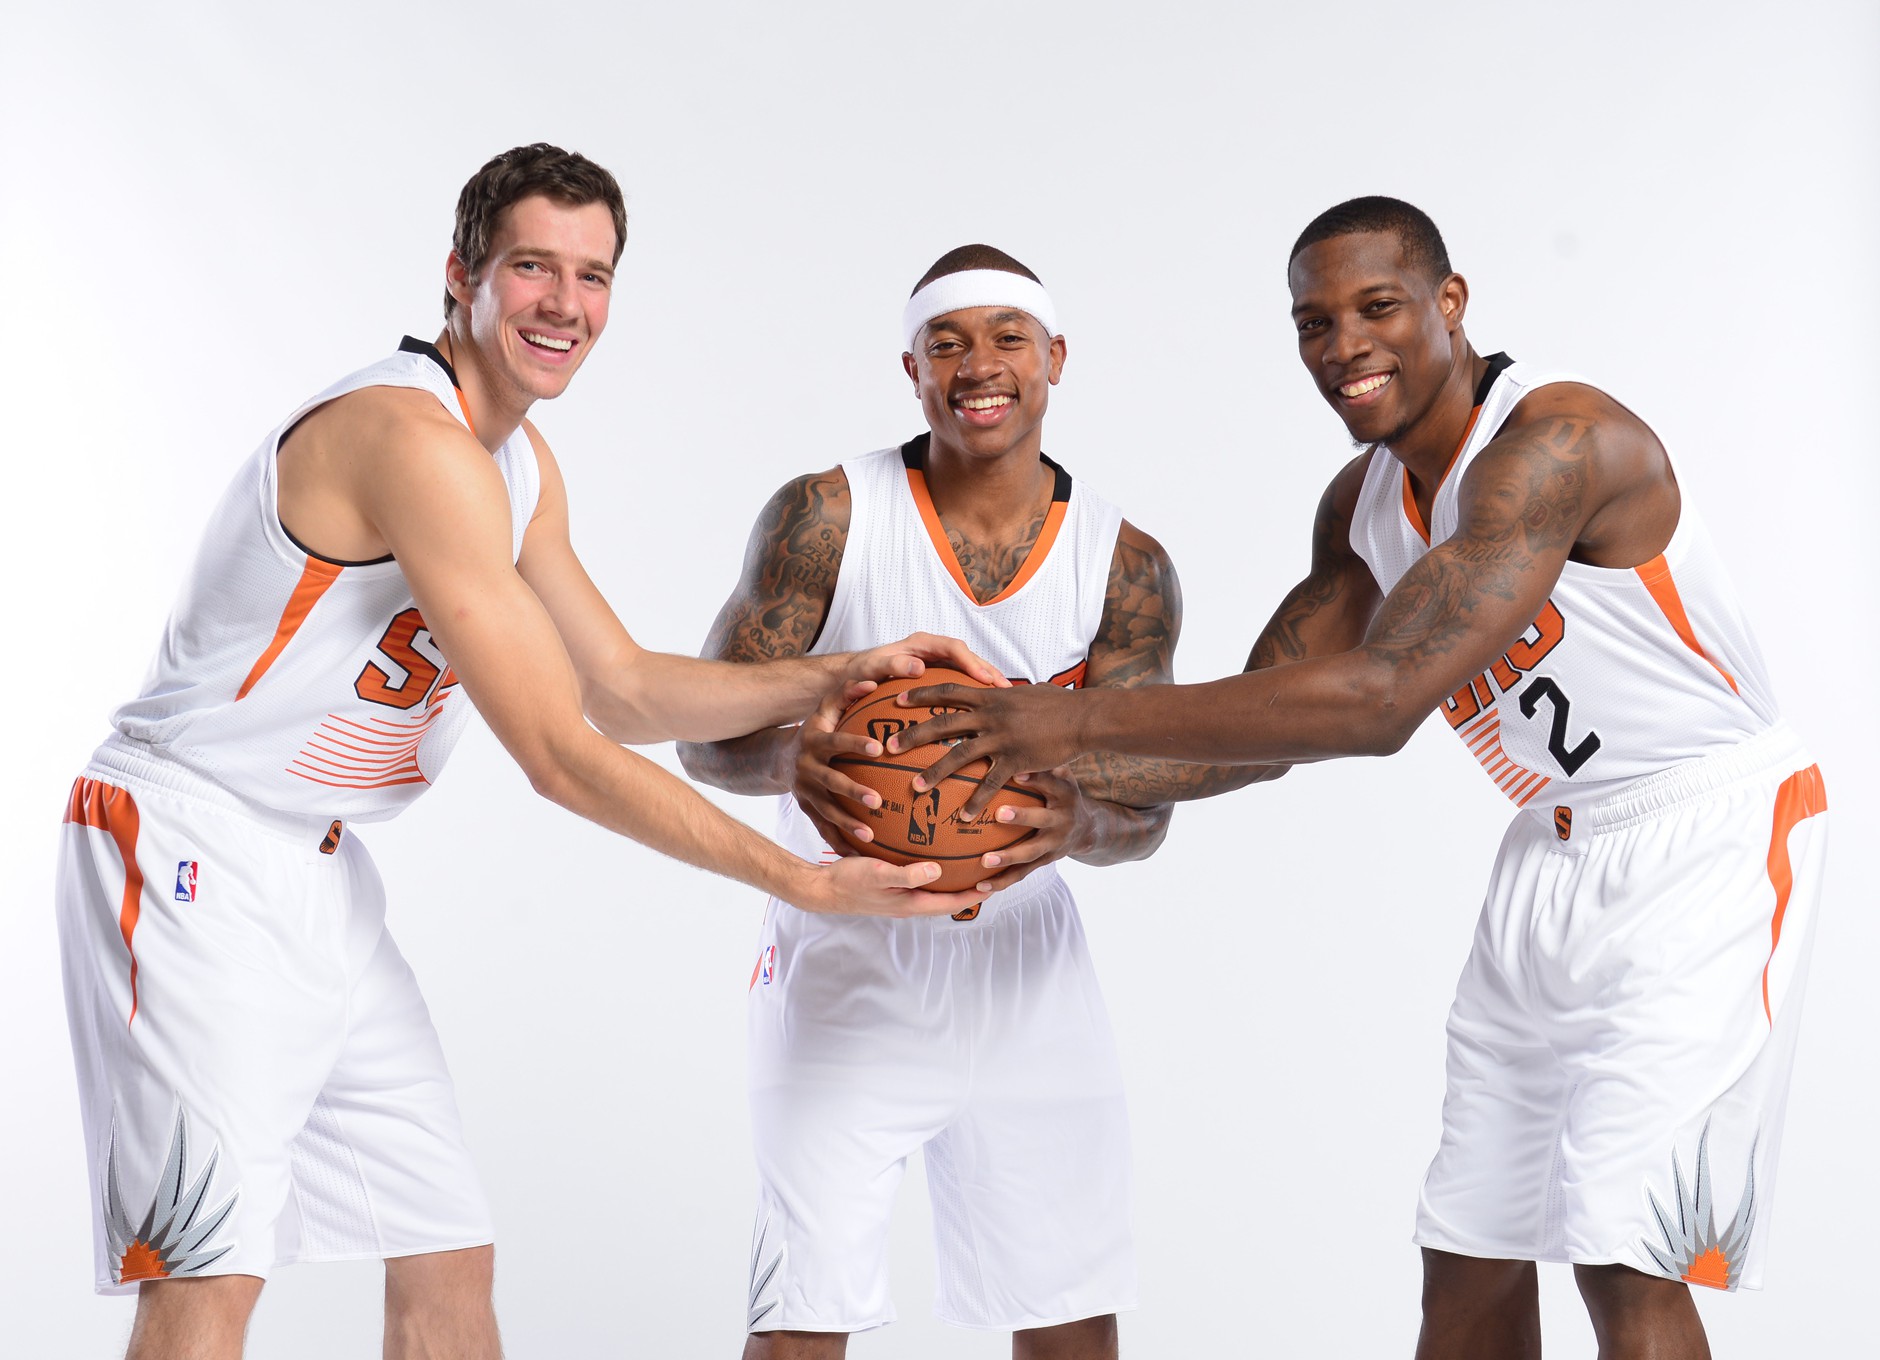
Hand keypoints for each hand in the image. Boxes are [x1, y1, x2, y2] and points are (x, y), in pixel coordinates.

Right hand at [790, 679, 887, 847]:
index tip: (879, 748)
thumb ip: (847, 692)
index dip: (856, 743)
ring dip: (848, 824)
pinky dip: (840, 844)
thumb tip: (873, 681)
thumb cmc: (815, 730)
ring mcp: (806, 793)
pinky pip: (824, 830)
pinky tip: (860, 857)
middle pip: (832, 781)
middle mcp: (808, 769)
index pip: (838, 742)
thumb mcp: (824, 709)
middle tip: (878, 800)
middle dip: (853, 791)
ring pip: (827, 811)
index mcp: (815, 742)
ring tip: (871, 836)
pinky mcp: (808, 811)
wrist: (780, 759)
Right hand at [800, 853, 989, 918]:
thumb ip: (907, 874)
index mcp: (910, 904)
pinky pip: (921, 882)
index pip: (951, 903)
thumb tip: (937, 871)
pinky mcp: (892, 887)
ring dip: (953, 882)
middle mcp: (909, 903)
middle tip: (990, 873)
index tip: (996, 883)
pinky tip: (934, 856)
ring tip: (970, 866)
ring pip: (935, 891)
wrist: (822, 889)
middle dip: (969, 889)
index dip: (974, 895)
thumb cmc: (848, 881)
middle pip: (948, 899)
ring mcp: (900, 896)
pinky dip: (934, 873)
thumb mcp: (878, 874)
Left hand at [845, 632, 1008, 688]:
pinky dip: (977, 697)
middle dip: (988, 673)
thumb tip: (917, 669)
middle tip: (1006, 690)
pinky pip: (963, 686)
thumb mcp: (873, 666)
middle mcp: (934, 653)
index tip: (982, 678)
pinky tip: (987, 713)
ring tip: (1005, 701)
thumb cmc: (862, 670)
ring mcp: (938, 665)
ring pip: (970, 673)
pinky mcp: (939, 679)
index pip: (953, 648)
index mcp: (922, 644)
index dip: (971, 663)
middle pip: (969, 659)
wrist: (853, 674)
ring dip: (987, 685)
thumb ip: (893, 664)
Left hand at [888, 681, 1088, 817]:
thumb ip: (1003, 695)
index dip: (922, 695)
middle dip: (913, 735)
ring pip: (959, 755)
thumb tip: (994, 688)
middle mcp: (990, 715)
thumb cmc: (1057, 704)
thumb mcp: (1025, 693)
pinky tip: (965, 818)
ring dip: (935, 772)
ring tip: (916, 788)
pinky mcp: (1016, 761)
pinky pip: (990, 783)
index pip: (948, 691)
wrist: (1083, 717)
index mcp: (990, 696)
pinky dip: (977, 801)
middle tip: (889, 747)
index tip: (899, 701)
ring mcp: (1001, 738)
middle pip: (942, 724)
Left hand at [967, 767, 1090, 892]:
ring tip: (985, 860)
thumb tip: (1018, 733)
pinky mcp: (1044, 862)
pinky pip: (1022, 874)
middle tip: (999, 813)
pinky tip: (979, 887)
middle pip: (1042, 819)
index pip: (1051, 782)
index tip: (1016, 771)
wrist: (1089, 828)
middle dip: (1022, 817)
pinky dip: (1001, 881)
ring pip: (1030, 853)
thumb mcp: (1062, 773)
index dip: (1036, 777)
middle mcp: (1061, 820)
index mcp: (1064, 793)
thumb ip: (1043, 759)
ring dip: (1008, 858)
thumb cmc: (1062, 792)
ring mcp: (1053, 844)